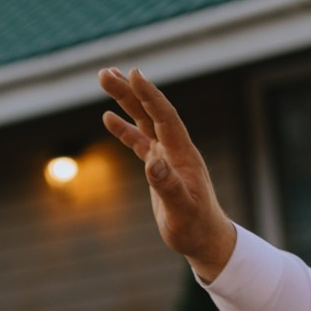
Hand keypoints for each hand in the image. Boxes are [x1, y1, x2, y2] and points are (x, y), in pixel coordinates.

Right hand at [99, 67, 236, 280]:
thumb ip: (167, 186)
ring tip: (106, 79)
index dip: (150, 95)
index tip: (134, 74)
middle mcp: (175, 149)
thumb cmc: (195, 227)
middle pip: (150, 111)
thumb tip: (152, 163)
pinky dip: (124, 128)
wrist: (204, 238)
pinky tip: (107, 117)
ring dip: (126, 100)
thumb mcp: (181, 210)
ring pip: (143, 121)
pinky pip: (139, 141)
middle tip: (106, 72)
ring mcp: (166, 156)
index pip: (165, 117)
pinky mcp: (158, 167)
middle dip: (130, 90)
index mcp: (182, 154)